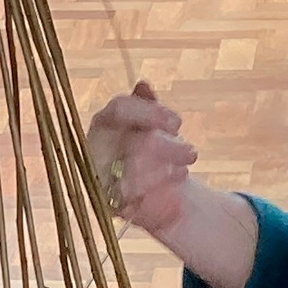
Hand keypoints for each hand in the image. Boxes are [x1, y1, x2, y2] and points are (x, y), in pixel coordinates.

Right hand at [87, 79, 198, 240]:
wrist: (161, 190)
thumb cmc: (157, 152)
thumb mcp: (156, 126)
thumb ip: (149, 108)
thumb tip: (142, 85)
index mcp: (106, 122)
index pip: (119, 109)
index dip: (149, 113)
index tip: (177, 123)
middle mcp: (97, 147)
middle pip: (127, 142)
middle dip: (164, 147)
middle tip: (191, 153)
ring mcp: (100, 177)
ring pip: (130, 172)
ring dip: (162, 170)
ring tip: (183, 169)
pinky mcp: (108, 202)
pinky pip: (131, 198)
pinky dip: (156, 192)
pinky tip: (174, 185)